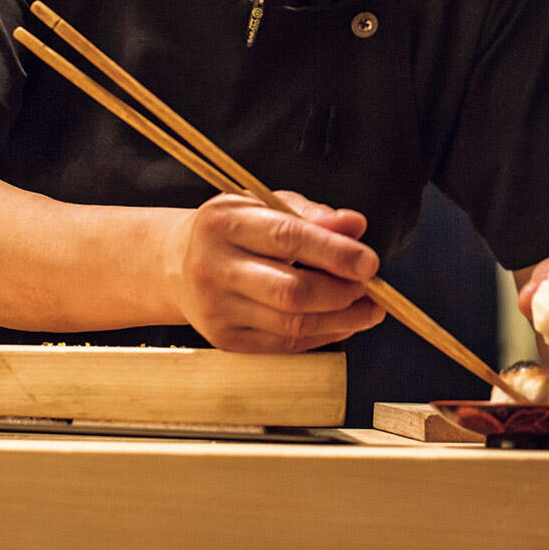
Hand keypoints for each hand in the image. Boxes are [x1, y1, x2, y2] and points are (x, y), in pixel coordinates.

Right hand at [165, 191, 383, 352]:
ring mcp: (216, 308)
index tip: (370, 263)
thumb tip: (355, 225)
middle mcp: (214, 266)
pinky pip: (284, 344)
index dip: (334, 252)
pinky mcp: (224, 340)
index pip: (286, 237)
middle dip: (341, 292)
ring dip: (341, 320)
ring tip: (368, 308)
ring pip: (292, 324)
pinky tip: (341, 322)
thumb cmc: (234, 230)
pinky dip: (322, 335)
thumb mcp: (264, 205)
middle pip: (290, 290)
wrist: (177, 264)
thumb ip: (311, 214)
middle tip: (371, 286)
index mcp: (224, 222)